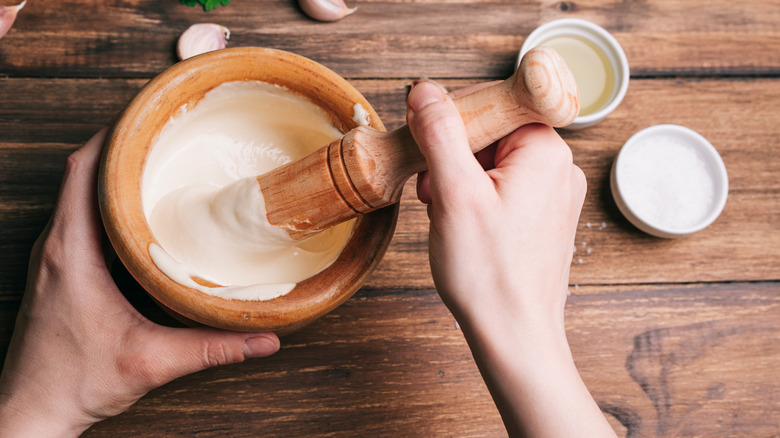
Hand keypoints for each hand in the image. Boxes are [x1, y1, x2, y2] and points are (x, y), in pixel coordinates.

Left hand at [0, 128, 279, 436]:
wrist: (32, 411)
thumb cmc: (74, 383)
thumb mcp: (152, 362)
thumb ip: (214, 348)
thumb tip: (265, 338)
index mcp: (71, 252)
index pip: (83, 170)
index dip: (113, 136)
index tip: (148, 117)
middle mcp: (56, 246)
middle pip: (82, 172)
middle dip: (122, 146)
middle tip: (165, 134)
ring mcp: (54, 258)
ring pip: (79, 193)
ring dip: (113, 173)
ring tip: (158, 162)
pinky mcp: (59, 271)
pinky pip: (79, 216)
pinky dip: (106, 200)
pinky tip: (139, 211)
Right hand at [407, 81, 614, 436]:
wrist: (514, 335)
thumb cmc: (490, 274)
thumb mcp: (454, 194)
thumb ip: (440, 134)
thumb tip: (426, 91)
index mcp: (546, 150)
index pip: (492, 104)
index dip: (452, 124)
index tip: (428, 153)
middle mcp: (558, 168)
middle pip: (490, 136)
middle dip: (451, 159)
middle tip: (433, 193)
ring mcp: (553, 195)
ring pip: (491, 165)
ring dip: (458, 183)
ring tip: (447, 216)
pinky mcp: (542, 219)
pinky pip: (502, 191)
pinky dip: (475, 202)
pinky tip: (463, 228)